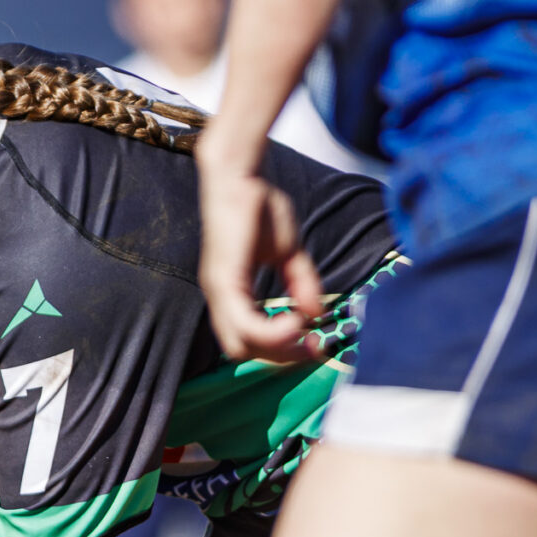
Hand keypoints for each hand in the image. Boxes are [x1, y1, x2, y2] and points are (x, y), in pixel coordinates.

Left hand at [196, 146, 325, 362]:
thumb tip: (316, 314)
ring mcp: (219, 291)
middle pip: (241, 352)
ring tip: (305, 334)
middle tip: (313, 346)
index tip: (315, 344)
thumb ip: (301, 283)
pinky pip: (244, 322)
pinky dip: (271, 331)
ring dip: (277, 348)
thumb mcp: (289, 253)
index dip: (281, 351)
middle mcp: (221, 299)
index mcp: (232, 296)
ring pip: (239, 345)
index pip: (248, 341)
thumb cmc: (260, 210)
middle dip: (280, 357)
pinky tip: (296, 322)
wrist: (240, 179)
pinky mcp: (225, 280)